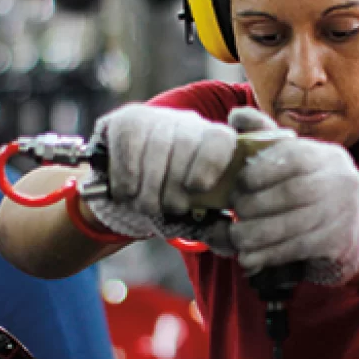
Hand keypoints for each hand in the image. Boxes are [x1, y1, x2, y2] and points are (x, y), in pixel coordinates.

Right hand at [83, 103, 238, 248]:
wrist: (136, 178)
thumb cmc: (176, 196)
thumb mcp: (199, 208)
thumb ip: (216, 223)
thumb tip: (231, 240)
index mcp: (216, 142)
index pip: (220, 140)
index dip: (210, 163)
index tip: (199, 187)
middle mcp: (190, 124)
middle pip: (186, 146)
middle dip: (175, 186)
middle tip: (171, 208)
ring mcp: (158, 118)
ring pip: (155, 149)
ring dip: (149, 188)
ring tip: (146, 206)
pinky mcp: (127, 120)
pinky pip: (128, 148)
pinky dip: (127, 178)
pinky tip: (128, 192)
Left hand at [228, 130, 358, 284]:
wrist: (342, 229)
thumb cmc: (305, 189)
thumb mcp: (290, 161)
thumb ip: (262, 136)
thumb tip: (235, 115)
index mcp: (327, 155)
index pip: (294, 157)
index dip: (261, 170)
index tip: (239, 183)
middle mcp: (342, 180)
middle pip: (293, 192)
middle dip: (256, 204)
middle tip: (235, 212)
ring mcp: (343, 212)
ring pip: (294, 223)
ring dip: (258, 233)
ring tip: (237, 237)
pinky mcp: (338, 240)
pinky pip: (298, 247)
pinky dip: (269, 253)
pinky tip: (250, 257)